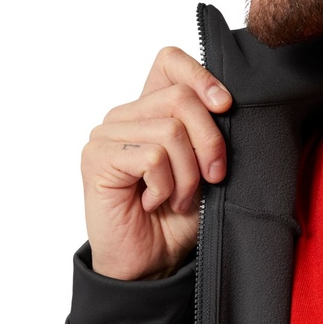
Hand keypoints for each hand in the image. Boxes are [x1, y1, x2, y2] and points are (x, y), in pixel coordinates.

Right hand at [81, 47, 231, 279]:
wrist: (152, 261)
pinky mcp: (96, 158)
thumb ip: (208, 134)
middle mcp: (126, 116)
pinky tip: (154, 202)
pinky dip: (165, 187)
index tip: (226, 106)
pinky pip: (151, 157)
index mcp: (152, 111)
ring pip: (170, 131)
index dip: (201, 75)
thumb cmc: (178, 217)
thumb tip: (225, 104)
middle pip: (181, 98)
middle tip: (211, 179)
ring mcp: (107, 135)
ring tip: (178, 199)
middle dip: (210, 143)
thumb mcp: (205, 170)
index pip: (169, 61)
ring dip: (187, 176)